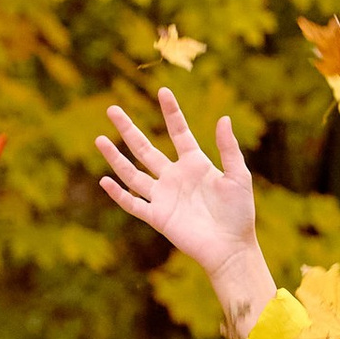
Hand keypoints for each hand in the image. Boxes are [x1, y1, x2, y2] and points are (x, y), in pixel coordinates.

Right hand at [97, 89, 271, 334]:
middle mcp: (174, 177)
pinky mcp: (157, 217)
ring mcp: (164, 197)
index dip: (171, 112)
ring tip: (100, 138)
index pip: (178, 132)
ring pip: (133, 173)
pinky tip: (104, 180)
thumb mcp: (238, 176)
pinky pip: (133, 204)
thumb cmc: (239, 213)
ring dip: (116, 158)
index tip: (163, 91)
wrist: (231, 248)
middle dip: (128, 129)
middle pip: (145, 149)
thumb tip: (223, 118)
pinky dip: (118, 194)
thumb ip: (229, 149)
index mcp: (195, 164)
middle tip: (112, 109)